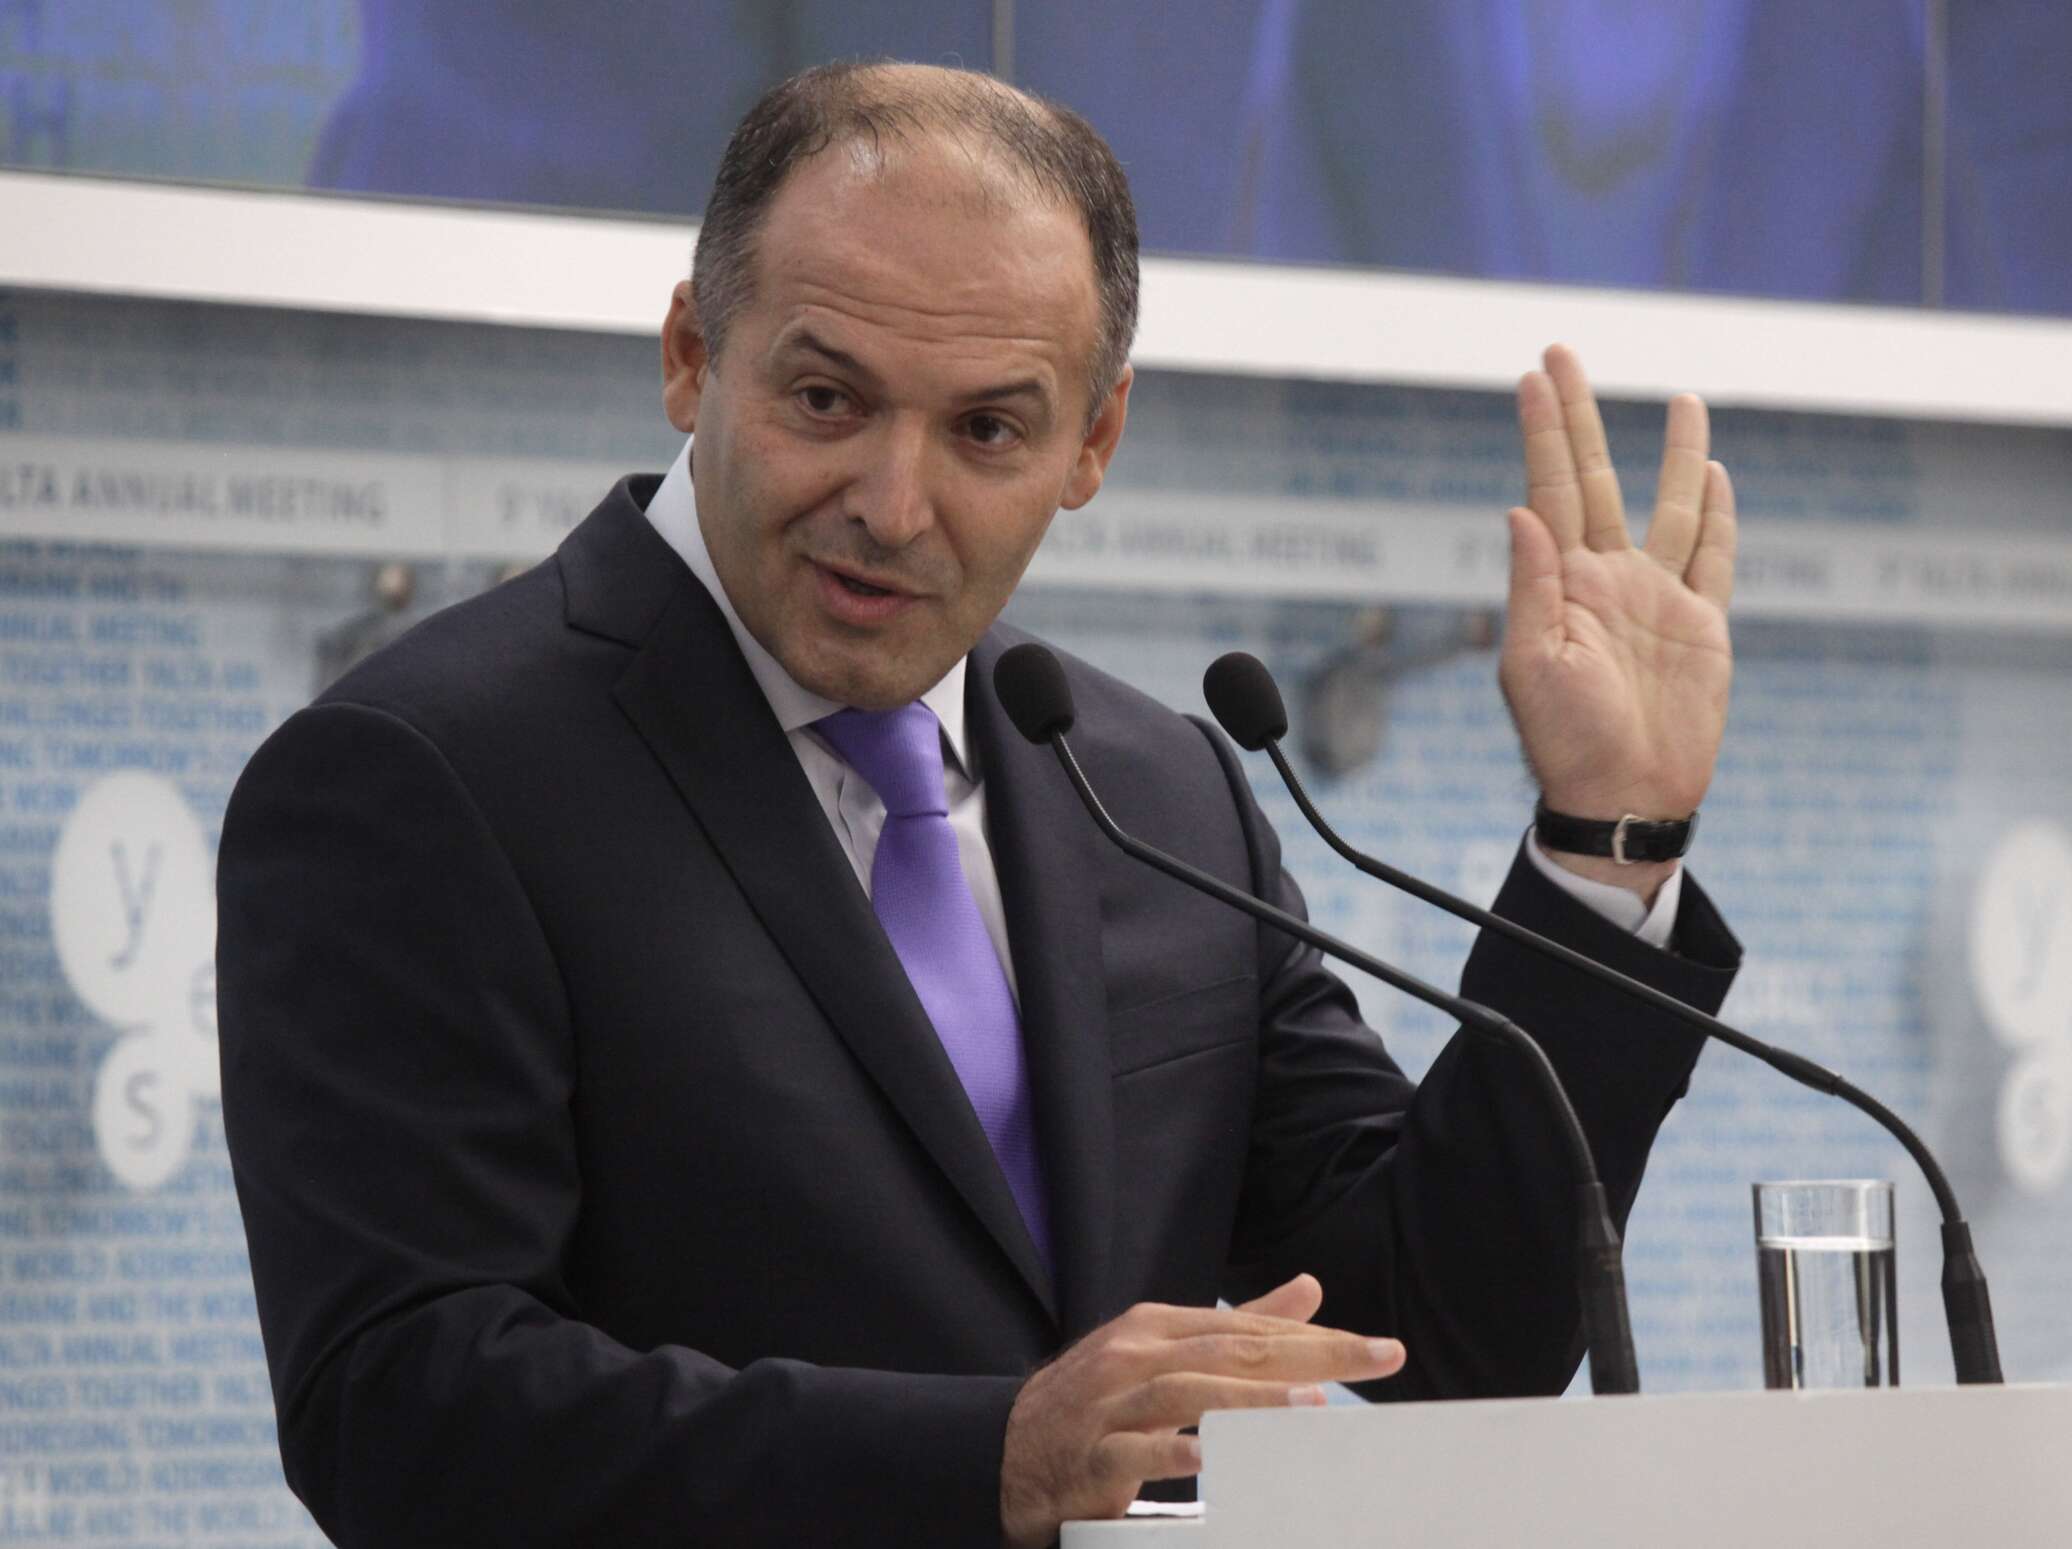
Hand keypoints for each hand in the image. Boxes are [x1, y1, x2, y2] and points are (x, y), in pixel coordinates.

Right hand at [998, 1275, 1403, 1546]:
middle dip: (1310, 1354)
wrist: (1006, 1449)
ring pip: (1189, 1392)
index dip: (1315, 1336)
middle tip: (1376, 1358)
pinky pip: (1137, 1451)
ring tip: (1311, 1404)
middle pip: (1232, 1350)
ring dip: (1252, 1398)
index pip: (1249, 1328)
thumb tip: (1309, 1289)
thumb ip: (1240, 1324)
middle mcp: (1135, 1355)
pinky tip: (1211, 1458)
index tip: (1376, 1349)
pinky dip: (1174, 1451)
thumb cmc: (1097, 1401)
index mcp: (1157, 1327)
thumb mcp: (1165, 1352)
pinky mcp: (1092, 1454)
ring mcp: (1111, 1402)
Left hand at [1499, 344, 1736, 895]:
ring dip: (1672, 453)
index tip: (1532, 377)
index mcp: (1560, 584)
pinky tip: (1718, 473)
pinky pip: (1716, 558)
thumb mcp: (1532, 666)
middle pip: (1595, 478)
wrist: (1624, 799)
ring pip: (1672, 506)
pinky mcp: (1703, 625)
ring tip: (1678, 399)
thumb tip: (1519, 510)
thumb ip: (1531, 586)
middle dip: (1580, 416)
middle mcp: (1607, 578)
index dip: (1542, 433)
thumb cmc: (1566, 743)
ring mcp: (1657, 598)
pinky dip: (1721, 515)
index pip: (1549, 488)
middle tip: (1564, 352)